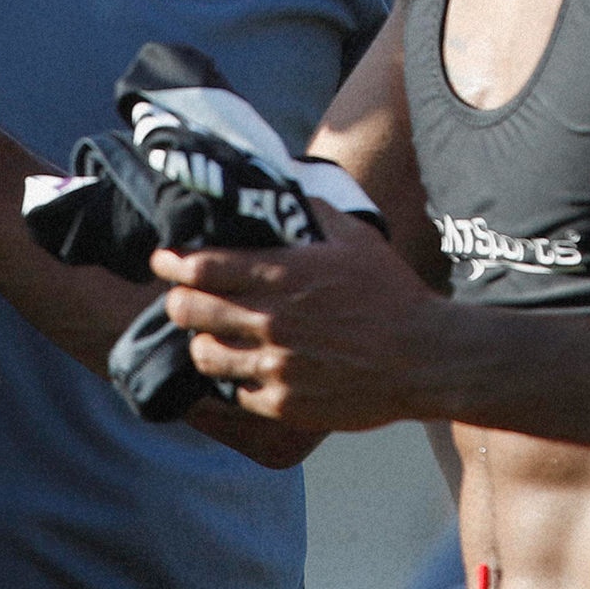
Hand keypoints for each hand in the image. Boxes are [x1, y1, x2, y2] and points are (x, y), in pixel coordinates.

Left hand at [152, 200, 446, 430]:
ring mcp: (275, 365)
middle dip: (178, 303)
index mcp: (281, 276)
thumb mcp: (354, 239)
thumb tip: (288, 185)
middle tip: (181, 301)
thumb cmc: (392, 294)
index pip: (200, 267)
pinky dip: (235, 382)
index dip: (171, 263)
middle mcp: (270, 320)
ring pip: (204, 356)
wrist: (427, 358)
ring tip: (211, 338)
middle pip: (188, 311)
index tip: (162, 261)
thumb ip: (314, 211)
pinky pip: (236, 394)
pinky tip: (244, 372)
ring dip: (202, 344)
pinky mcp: (285, 403)